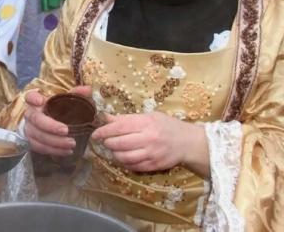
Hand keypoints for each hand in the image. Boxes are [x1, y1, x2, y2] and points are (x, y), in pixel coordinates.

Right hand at [23, 86, 91, 156]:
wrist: (45, 125)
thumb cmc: (57, 110)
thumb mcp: (65, 100)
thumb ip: (76, 94)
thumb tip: (87, 89)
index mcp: (37, 101)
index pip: (30, 96)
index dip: (33, 98)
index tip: (41, 101)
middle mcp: (30, 114)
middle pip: (36, 119)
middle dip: (51, 126)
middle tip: (66, 131)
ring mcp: (29, 129)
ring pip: (38, 136)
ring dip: (55, 142)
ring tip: (72, 143)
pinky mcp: (31, 142)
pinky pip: (40, 148)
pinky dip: (54, 150)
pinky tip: (67, 151)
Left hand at [91, 112, 208, 175]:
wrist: (188, 142)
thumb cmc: (167, 125)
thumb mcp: (149, 116)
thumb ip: (127, 118)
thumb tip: (106, 117)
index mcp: (146, 123)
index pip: (119, 127)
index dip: (104, 131)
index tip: (95, 134)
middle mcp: (148, 139)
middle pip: (119, 144)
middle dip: (108, 143)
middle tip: (105, 141)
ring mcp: (151, 154)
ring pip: (124, 157)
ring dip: (115, 154)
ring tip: (114, 149)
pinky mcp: (154, 166)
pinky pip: (133, 166)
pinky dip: (125, 163)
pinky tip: (124, 157)